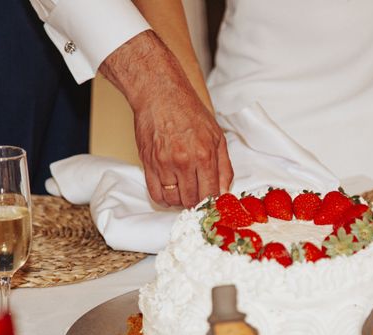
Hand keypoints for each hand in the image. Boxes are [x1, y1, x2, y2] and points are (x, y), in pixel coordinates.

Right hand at [100, 30, 232, 207]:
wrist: (160, 95)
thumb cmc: (189, 112)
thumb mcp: (217, 137)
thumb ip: (224, 167)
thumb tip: (225, 191)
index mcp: (204, 155)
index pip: (211, 194)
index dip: (212, 202)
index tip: (211, 201)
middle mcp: (184, 162)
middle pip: (192, 200)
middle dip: (196, 202)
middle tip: (197, 196)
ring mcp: (164, 164)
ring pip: (173, 200)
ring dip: (180, 201)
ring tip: (184, 191)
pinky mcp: (148, 164)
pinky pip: (155, 194)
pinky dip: (164, 199)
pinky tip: (170, 192)